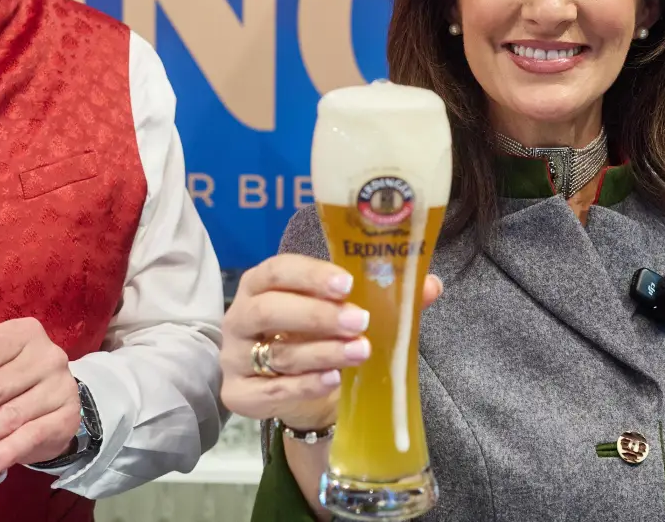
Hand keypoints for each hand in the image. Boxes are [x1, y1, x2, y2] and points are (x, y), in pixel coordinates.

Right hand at [221, 254, 442, 431]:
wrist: (303, 390)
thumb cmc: (320, 337)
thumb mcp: (348, 313)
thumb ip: (385, 298)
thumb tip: (430, 285)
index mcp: (262, 284)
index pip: (277, 270)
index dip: (310, 274)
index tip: (346, 283)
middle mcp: (240, 316)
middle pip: (269, 310)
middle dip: (317, 315)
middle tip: (359, 321)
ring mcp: (235, 357)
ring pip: (276, 353)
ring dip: (322, 351)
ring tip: (360, 351)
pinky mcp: (236, 395)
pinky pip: (269, 391)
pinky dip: (303, 385)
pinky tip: (332, 380)